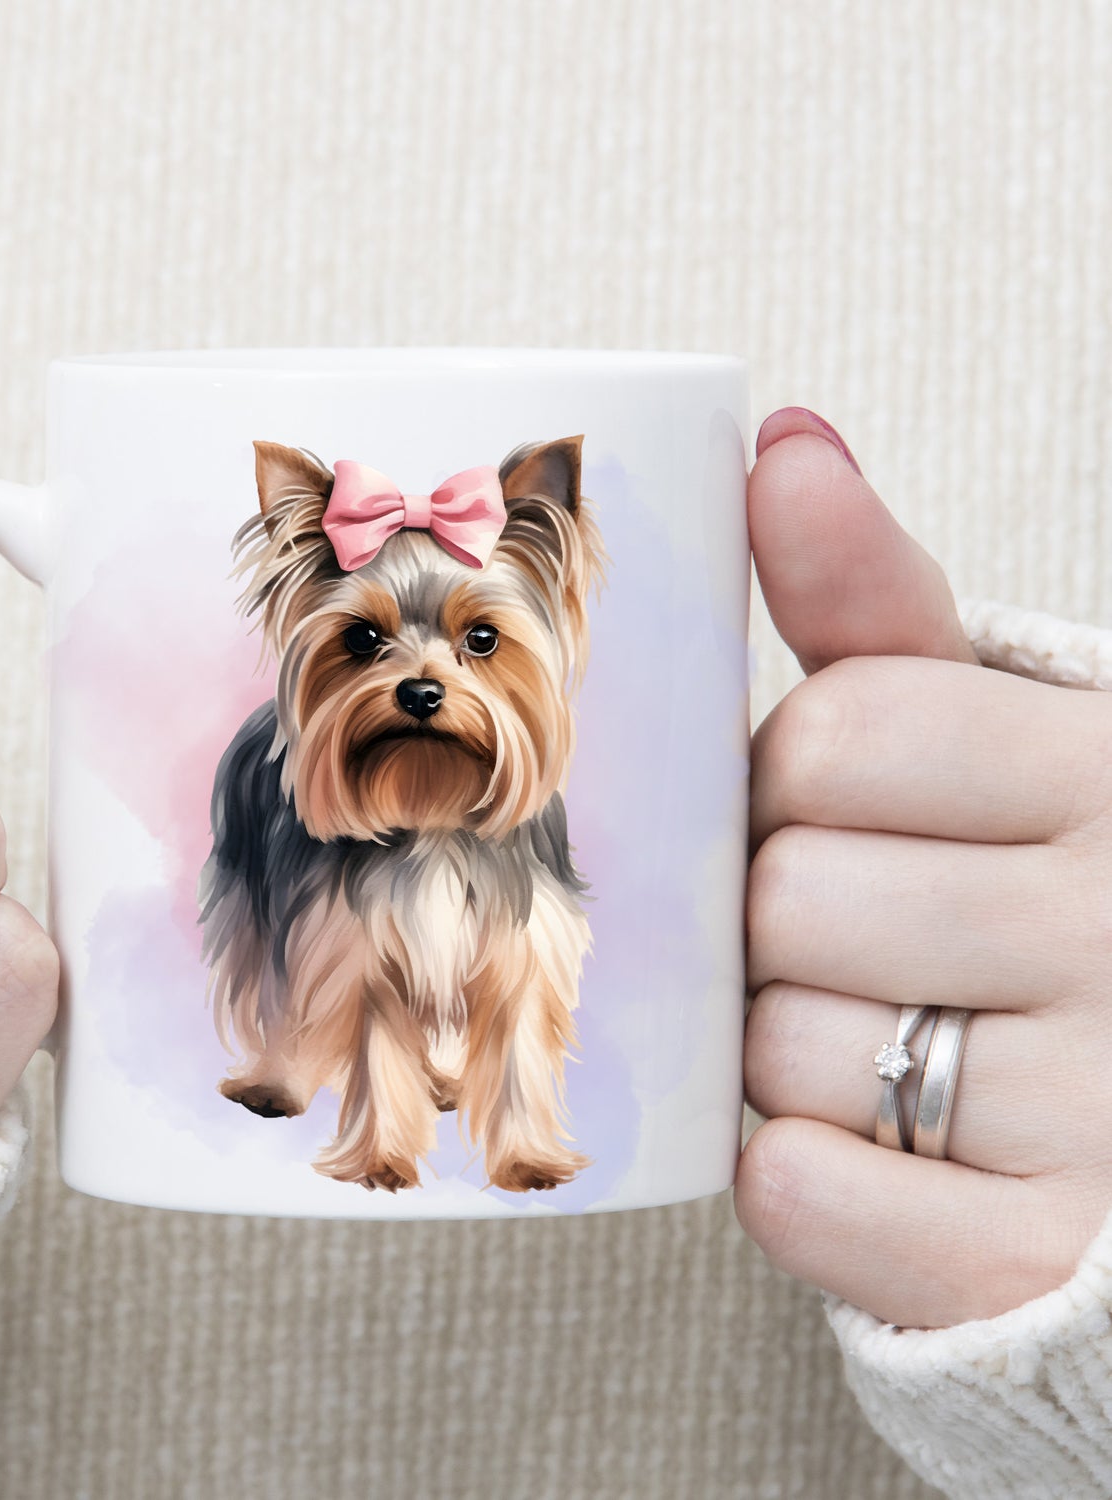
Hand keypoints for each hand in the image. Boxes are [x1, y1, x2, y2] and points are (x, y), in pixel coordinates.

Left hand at [734, 407, 1111, 1329]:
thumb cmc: (1025, 881)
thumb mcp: (983, 725)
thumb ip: (873, 601)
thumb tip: (782, 444)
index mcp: (1104, 771)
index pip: (836, 735)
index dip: (790, 778)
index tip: (832, 806)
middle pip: (785, 896)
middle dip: (774, 916)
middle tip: (842, 934)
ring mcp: (1098, 1110)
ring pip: (782, 1048)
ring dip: (782, 1045)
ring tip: (871, 1033)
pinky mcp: (1031, 1257)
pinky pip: (803, 1192)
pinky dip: (796, 1173)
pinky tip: (857, 1141)